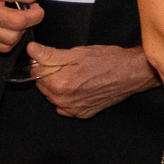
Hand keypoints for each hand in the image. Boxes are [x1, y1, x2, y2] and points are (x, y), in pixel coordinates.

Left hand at [30, 44, 159, 118]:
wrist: (132, 73)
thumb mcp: (77, 53)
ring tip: (79, 75)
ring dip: (60, 86)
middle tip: (72, 65)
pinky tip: (83, 87)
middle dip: (52, 75)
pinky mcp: (83, 114)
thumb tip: (31, 50)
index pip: (35, 73)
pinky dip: (70, 96)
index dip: (46, 62)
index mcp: (59, 85)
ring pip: (54, 96)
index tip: (59, 58)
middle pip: (43, 86)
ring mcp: (73, 110)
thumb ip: (50, 54)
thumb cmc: (108, 60)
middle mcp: (63, 101)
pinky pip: (66, 105)